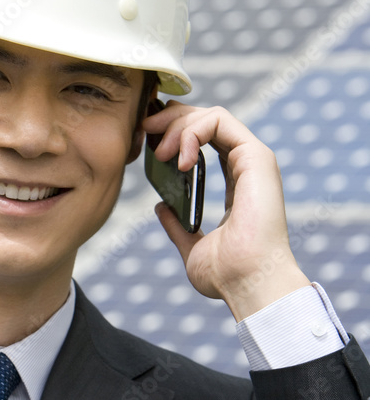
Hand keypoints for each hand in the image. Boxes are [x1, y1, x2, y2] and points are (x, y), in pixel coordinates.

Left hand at [143, 102, 309, 319]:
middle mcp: (246, 167)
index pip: (204, 142)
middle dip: (169, 119)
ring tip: (158, 152)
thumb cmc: (228, 275)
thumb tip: (161, 207)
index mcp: (235, 185)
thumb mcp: (193, 247)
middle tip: (143, 131)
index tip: (144, 142)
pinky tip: (176, 159)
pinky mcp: (256, 157)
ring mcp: (253, 160)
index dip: (173, 132)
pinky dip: (191, 131)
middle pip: (206, 121)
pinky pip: (219, 121)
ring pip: (211, 115)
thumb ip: (178, 225)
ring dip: (176, 125)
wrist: (249, 284)